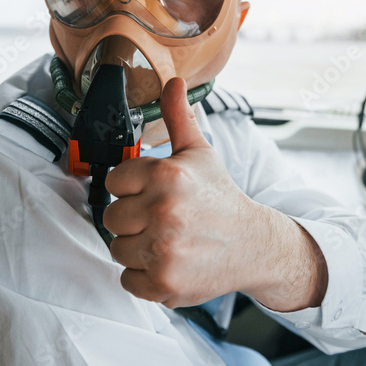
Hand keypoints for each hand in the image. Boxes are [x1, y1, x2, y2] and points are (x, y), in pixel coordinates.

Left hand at [103, 78, 326, 310]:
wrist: (254, 245)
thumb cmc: (220, 198)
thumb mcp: (200, 154)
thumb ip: (179, 118)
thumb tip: (172, 82)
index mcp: (167, 175)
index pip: (115, 181)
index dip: (133, 187)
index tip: (154, 193)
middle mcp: (163, 211)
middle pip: (112, 217)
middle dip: (134, 219)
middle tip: (163, 219)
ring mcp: (162, 250)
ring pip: (118, 249)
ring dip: (137, 248)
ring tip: (167, 240)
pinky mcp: (163, 284)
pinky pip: (127, 280)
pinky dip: (144, 276)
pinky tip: (169, 262)